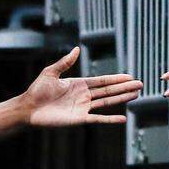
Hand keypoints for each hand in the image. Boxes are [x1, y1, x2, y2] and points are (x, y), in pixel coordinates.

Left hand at [21, 47, 141, 126]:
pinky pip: (98, 119)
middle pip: (108, 91)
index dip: (115, 79)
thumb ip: (65, 62)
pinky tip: (123, 118)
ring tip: (136, 95)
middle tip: (140, 84)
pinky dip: (110, 119)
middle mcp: (83, 96)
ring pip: (106, 102)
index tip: (129, 76)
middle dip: (124, 87)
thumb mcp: (50, 73)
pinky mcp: (79, 119)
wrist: (28, 109)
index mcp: (77, 84)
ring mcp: (82, 108)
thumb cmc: (36, 90)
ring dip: (121, 99)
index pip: (101, 81)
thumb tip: (77, 48)